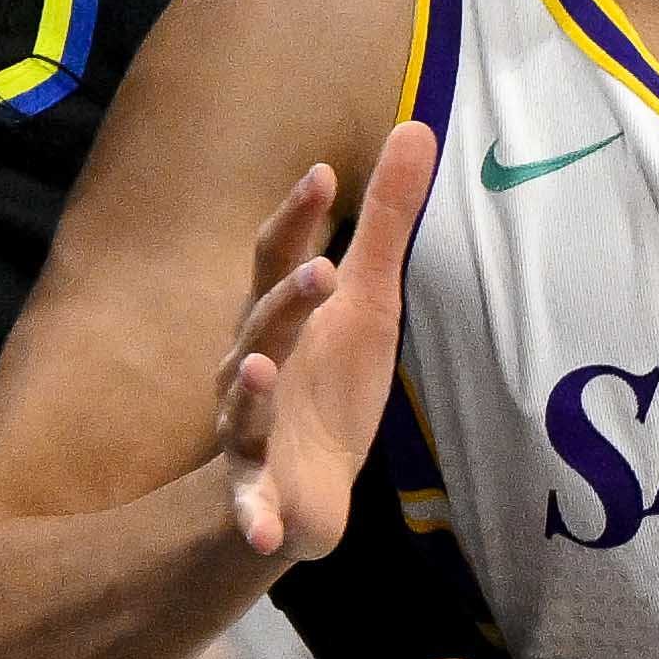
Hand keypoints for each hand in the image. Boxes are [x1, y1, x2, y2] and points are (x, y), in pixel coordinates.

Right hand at [210, 121, 436, 572]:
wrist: (303, 482)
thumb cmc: (329, 377)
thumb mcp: (369, 298)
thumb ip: (387, 220)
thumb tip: (414, 125)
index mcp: (278, 313)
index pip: (279, 256)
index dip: (298, 218)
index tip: (323, 176)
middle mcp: (253, 363)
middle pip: (262, 324)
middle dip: (287, 299)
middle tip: (322, 271)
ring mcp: (249, 428)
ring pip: (243, 403)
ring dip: (251, 386)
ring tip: (261, 369)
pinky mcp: (257, 491)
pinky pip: (248, 505)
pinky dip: (253, 516)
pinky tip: (266, 532)